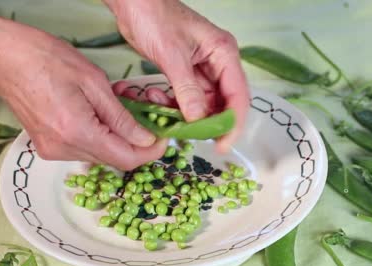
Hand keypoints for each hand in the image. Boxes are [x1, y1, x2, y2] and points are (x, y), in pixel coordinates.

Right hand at [0, 21, 167, 169]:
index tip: (163, 139)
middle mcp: (62, 148)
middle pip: (113, 159)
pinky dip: (99, 135)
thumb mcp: (94, 82)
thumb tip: (145, 139)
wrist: (3, 57)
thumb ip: (121, 117)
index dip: (150, 152)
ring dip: (116, 137)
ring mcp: (52, 150)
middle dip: (135, 142)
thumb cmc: (45, 59)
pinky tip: (99, 114)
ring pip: (100, 155)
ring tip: (117, 108)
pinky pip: (84, 148)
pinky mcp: (47, 147)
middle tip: (144, 117)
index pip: (125, 159)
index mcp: (76, 131)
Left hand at [105, 0, 249, 152]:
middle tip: (191, 138)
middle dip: (208, 123)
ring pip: (204, 104)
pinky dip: (174, 106)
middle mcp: (218, 63)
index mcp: (224, 53)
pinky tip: (157, 101)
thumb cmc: (154, 16)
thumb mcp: (172, 55)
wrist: (133, 2)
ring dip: (186, 115)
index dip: (232, 123)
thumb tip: (198, 120)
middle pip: (224, 103)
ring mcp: (202, 69)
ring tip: (165, 114)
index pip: (238, 96)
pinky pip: (187, 99)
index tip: (222, 145)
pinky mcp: (185, 73)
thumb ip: (187, 90)